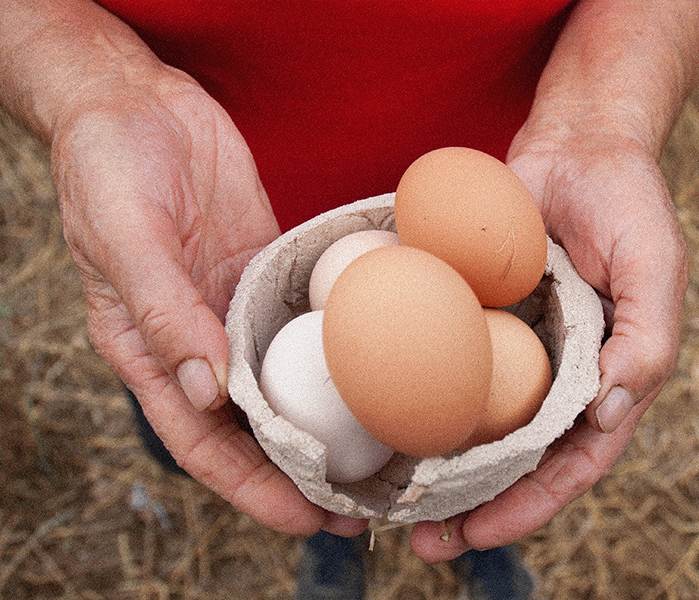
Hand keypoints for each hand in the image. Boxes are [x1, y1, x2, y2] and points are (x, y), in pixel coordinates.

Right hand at [51, 68, 366, 537]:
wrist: (136, 102)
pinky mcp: (265, 273)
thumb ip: (163, 311)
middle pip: (253, 428)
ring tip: (382, 454)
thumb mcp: (125, 235)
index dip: (252, 488)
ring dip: (327, 423)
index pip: (202, 442)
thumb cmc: (109, 166)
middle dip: (302, 472)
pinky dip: (336, 354)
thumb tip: (206, 388)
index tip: (307, 518)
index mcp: (150, 351)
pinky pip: (304, 324)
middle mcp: (198, 342)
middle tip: (364, 504)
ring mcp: (236, 308)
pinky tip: (379, 371)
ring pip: (285, 383)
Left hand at [410, 133, 688, 560]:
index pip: (570, 463)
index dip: (528, 506)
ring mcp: (510, 347)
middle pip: (513, 459)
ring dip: (435, 464)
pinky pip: (442, 363)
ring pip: (472, 422)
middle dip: (471, 505)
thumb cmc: (624, 202)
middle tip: (420, 542)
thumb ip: (647, 337)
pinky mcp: (471, 315)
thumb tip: (610, 409)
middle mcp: (553, 373)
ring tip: (388, 501)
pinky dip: (416, 395)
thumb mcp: (655, 264)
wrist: (575, 144)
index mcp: (604, 378)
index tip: (477, 534)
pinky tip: (378, 418)